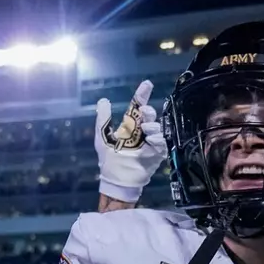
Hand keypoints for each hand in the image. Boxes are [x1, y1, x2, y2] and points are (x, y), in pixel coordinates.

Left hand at [95, 80, 166, 202]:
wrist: (116, 179)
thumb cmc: (109, 160)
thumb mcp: (102, 137)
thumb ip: (102, 119)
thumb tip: (103, 100)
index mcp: (129, 126)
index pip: (137, 107)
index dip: (142, 95)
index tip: (147, 84)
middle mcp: (141, 132)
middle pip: (150, 115)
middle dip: (148, 110)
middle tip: (143, 111)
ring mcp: (149, 143)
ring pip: (157, 127)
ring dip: (152, 125)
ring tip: (144, 130)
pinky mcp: (156, 153)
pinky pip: (161, 143)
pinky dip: (156, 139)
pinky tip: (149, 139)